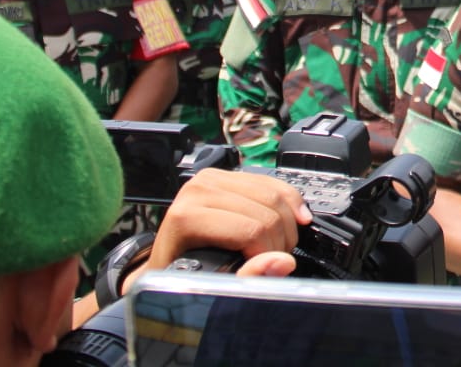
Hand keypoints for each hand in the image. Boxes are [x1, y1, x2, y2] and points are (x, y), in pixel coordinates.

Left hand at [131, 168, 311, 290]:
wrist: (166, 260)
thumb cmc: (179, 274)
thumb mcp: (206, 285)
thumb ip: (245, 278)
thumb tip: (281, 263)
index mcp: (187, 216)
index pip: (251, 229)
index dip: (268, 252)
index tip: (266, 269)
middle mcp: (199, 189)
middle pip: (266, 210)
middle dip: (281, 239)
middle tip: (276, 259)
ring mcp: (214, 178)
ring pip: (274, 194)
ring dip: (288, 223)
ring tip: (280, 244)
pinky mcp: (229, 174)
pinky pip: (272, 182)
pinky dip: (290, 201)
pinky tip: (294, 219)